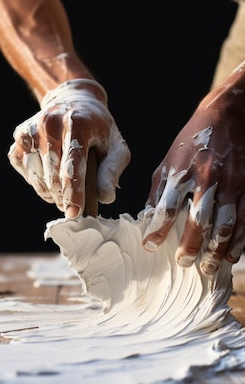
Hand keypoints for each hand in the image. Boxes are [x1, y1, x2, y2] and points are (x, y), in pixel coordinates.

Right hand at [8, 79, 130, 217]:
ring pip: (38, 179)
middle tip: (75, 205)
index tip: (74, 213)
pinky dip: (39, 183)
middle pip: (53, 177)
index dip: (74, 193)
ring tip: (65, 188)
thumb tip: (105, 197)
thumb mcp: (116, 145)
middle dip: (64, 198)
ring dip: (52, 193)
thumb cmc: (98, 128)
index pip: (72, 165)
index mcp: (77, 122)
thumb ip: (112, 171)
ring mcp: (30, 131)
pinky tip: (52, 175)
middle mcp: (49, 124)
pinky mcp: (19, 139)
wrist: (72, 100)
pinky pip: (27, 174)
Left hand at [143, 61, 244, 274]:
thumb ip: (158, 190)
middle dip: (191, 246)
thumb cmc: (193, 141)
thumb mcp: (168, 160)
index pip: (167, 207)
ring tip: (209, 268)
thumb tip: (147, 219)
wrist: (228, 115)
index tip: (150, 246)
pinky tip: (232, 254)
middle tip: (184, 263)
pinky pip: (244, 219)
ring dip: (217, 250)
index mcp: (182, 171)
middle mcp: (206, 179)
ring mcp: (230, 184)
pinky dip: (239, 240)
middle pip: (198, 220)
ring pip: (225, 224)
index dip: (158, 229)